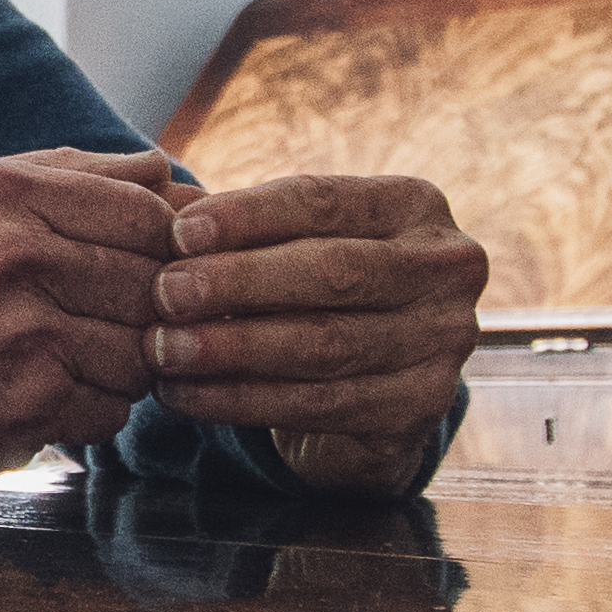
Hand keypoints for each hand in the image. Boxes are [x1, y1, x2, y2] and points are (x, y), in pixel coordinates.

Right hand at [0, 150, 183, 492]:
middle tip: (108, 322)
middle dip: (146, 310)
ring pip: (143, 353)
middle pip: (157, 284)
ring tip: (69, 361)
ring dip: (121, 366)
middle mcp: (15, 257)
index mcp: (3, 193)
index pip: (148, 210)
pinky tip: (42, 397)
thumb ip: (60, 174)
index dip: (163, 246)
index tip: (144, 268)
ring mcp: (22, 335)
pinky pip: (110, 411)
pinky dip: (89, 411)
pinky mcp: (22, 407)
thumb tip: (162, 170)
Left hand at [146, 172, 488, 491]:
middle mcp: (447, 270)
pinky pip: (317, 405)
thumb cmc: (314, 291)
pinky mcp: (418, 411)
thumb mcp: (294, 242)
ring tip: (164, 349)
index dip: (248, 216)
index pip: (326, 200)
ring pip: (323, 344)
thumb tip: (172, 214)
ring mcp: (443, 344)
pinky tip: (186, 395)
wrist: (368, 385)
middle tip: (166, 294)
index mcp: (416, 206)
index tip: (179, 233)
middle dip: (239, 283)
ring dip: (231, 349)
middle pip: (333, 271)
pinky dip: (240, 400)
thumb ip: (245, 227)